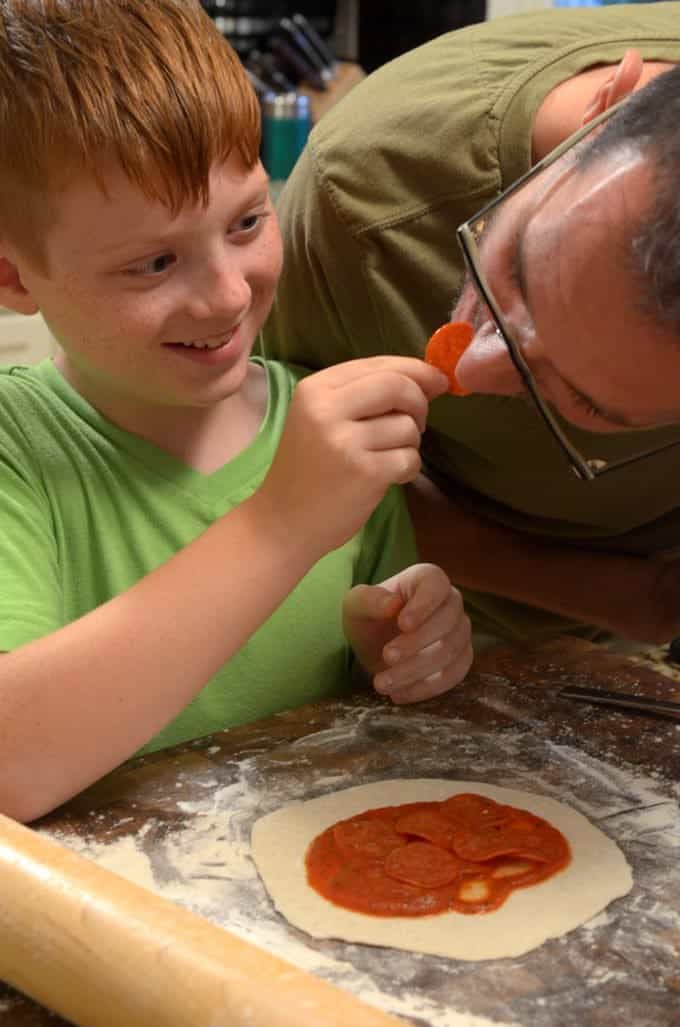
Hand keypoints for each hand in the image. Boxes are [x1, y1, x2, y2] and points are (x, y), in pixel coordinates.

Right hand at [253, 358, 447, 557]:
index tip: (437, 382)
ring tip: (385, 458)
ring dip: (409, 444)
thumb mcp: (321, 418)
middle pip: (398, 386)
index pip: (379, 364)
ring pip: (407, 426)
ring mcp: (345, 442)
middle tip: (417, 425)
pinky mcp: (364, 473)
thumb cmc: (307, 469)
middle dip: (419, 403)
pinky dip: (407, 469)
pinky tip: (386, 478)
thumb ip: (366, 394)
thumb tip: (430, 380)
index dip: (416, 371)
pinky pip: (410, 458)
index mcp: (315, 389)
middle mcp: (327, 409)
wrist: (283, 521)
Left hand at [343, 563, 472, 703]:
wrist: (374, 646)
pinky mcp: (460, 659)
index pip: (436, 585)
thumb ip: (369, 600)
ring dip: (417, 670)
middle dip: (416, 643)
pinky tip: (398, 694)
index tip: (402, 624)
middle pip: (448, 621)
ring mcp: (460, 631)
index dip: (423, 605)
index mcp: (427, 579)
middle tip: (387, 656)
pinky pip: (454, 675)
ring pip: (451, 651)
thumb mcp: (356, 606)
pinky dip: (426, 687)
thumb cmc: (368, 618)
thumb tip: (392, 604)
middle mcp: (450, 602)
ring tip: (383, 682)